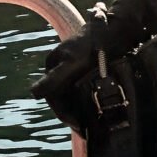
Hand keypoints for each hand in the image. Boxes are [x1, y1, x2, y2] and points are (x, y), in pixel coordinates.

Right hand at [30, 0, 153, 127]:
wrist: (122, 26)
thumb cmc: (98, 40)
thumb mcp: (76, 60)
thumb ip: (56, 77)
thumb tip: (35, 92)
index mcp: (53, 64)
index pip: (53, 96)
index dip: (65, 113)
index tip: (79, 126)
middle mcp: (61, 68)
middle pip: (64, 98)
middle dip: (75, 114)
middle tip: (88, 130)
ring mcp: (75, 70)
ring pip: (75, 97)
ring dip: (83, 111)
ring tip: (94, 126)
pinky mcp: (89, 71)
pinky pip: (86, 92)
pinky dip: (92, 103)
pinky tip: (101, 113)